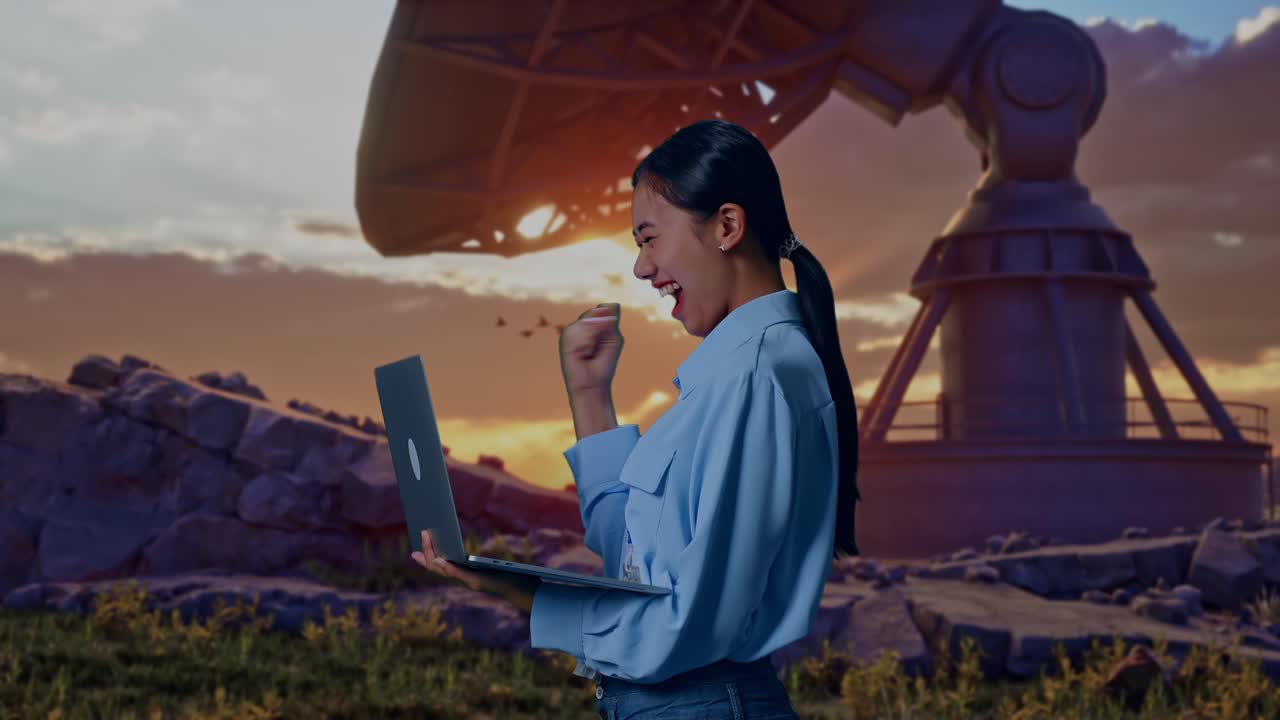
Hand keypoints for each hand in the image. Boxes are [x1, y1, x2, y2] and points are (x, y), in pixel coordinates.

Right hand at [411, 529, 540, 612]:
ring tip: (427, 537)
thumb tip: (466, 553)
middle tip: (421, 531)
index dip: (426, 556)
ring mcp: (466, 581)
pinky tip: (440, 559)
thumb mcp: (484, 566)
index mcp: (462, 573)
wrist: (519, 588)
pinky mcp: (475, 582)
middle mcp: (461, 579)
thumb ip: (471, 562)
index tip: (414, 549)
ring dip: (432, 556)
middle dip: (426, 549)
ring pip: (442, 570)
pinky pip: (457, 574)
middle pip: (436, 566)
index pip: (438, 565)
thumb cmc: (504, 576)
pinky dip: (447, 567)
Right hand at [559, 303, 622, 395]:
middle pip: (595, 312)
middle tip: (599, 348)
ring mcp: (571, 331)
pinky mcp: (565, 339)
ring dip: (594, 337)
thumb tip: (608, 305)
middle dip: (602, 328)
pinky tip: (585, 353)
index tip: (609, 339)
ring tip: (591, 352)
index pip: (603, 308)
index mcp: (592, 323)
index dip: (609, 321)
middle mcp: (580, 324)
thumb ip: (609, 321)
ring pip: (587, 321)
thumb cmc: (604, 362)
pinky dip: (586, 343)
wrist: (593, 384)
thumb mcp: (613, 338)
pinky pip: (579, 331)